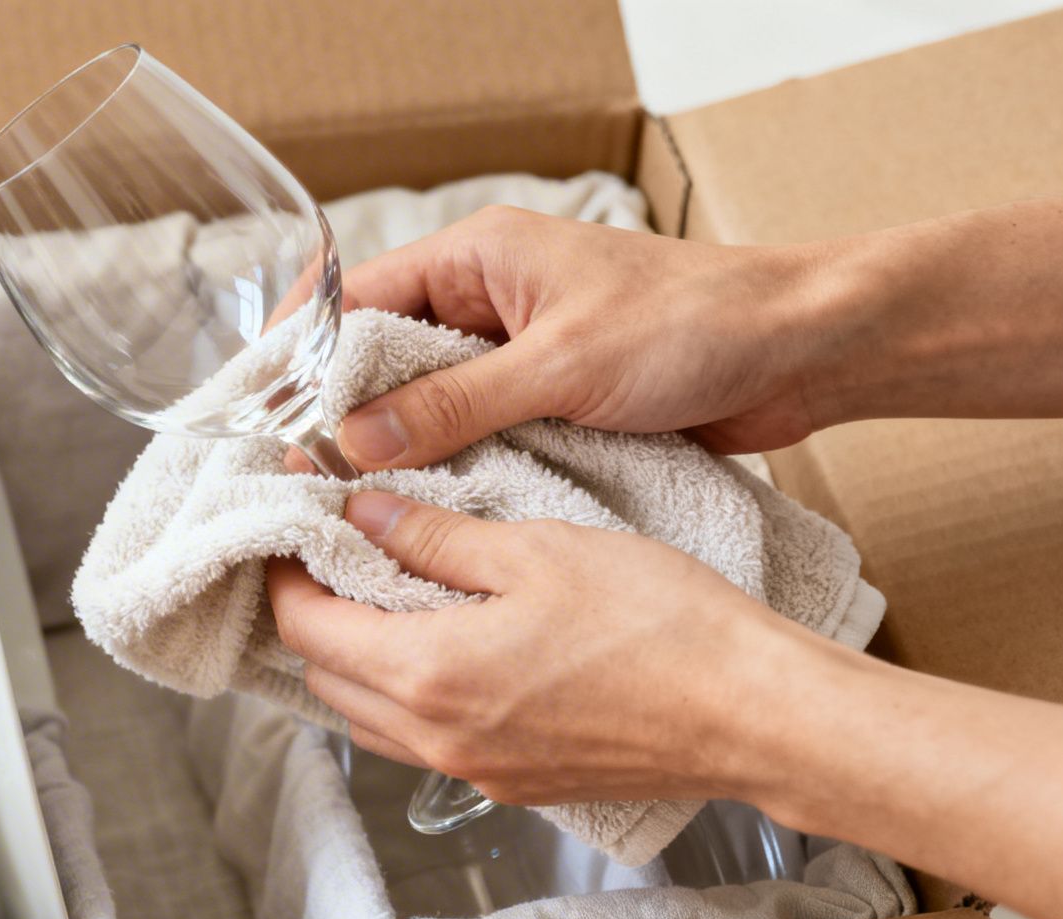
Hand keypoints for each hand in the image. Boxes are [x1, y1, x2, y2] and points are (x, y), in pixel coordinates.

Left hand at [266, 490, 814, 806]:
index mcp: (428, 674)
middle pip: (326, 680)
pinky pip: (426, 742)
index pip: (306, 629)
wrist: (752, 716)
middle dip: (312, 615)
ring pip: (371, 720)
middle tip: (329, 552)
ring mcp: (476, 770)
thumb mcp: (536, 551)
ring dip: (356, 661)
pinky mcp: (516, 784)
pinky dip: (408, 695)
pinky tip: (444, 645)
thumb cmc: (659, 625)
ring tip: (378, 594)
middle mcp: (437, 738)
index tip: (290, 524)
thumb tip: (358, 514)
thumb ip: (434, 537)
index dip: (284, 572)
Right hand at [328, 206, 836, 468]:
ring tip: (345, 511)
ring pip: (424, 405)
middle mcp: (487, 301)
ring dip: (394, 451)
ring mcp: (517, 355)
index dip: (301, 354)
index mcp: (478, 257)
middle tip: (295, 481)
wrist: (801, 352)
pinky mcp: (549, 403)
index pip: (355, 296)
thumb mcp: (561, 365)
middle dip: (336, 414)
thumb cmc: (695, 323)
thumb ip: (452, 404)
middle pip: (379, 358)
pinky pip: (475, 438)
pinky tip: (423, 517)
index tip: (260, 415)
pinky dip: (448, 471)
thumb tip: (351, 440)